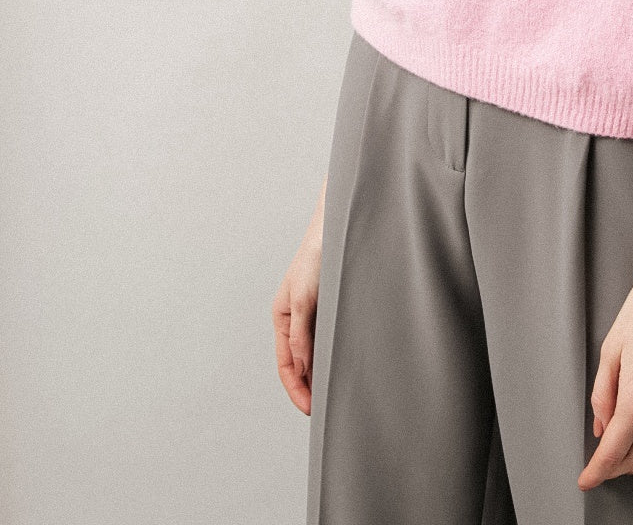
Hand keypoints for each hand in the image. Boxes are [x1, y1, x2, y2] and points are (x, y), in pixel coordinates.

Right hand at [272, 214, 322, 415]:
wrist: (340, 226)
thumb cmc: (316, 256)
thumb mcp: (303, 297)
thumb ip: (300, 333)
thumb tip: (302, 367)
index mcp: (282, 317)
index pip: (286, 364)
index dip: (296, 389)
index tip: (310, 410)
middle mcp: (297, 319)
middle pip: (300, 363)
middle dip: (309, 387)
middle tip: (327, 409)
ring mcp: (315, 314)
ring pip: (316, 353)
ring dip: (323, 372)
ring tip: (337, 393)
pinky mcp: (332, 307)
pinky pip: (330, 339)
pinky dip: (334, 355)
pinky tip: (347, 365)